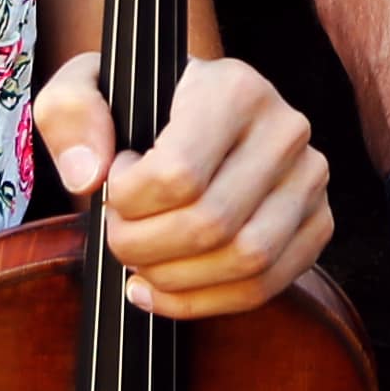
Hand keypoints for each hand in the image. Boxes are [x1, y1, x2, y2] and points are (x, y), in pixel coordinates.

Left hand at [36, 51, 334, 312]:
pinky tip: (160, 291)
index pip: (179, 175)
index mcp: (235, 88)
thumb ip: (71, 114)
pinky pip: (266, 286)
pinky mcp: (318, 222)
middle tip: (118, 235)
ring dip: (175, 279)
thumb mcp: (84, 90)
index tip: (114, 183)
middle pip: (211, 224)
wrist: (191, 116)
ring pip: (246, 260)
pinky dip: (205, 303)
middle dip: (144, 247)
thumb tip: (89, 177)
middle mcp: (286, 129)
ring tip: (141, 262)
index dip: (128, 200)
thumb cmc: (136, 106)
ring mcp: (310, 178)